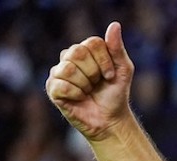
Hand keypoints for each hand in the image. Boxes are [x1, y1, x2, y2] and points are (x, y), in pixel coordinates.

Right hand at [46, 21, 134, 141]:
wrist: (110, 120)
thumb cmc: (116, 94)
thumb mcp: (123, 70)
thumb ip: (117, 48)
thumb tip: (114, 25)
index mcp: (85, 50)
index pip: (92, 43)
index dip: (104, 61)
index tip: (110, 75)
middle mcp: (69, 57)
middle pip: (78, 53)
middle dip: (94, 72)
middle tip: (97, 84)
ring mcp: (58, 72)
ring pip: (68, 68)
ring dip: (85, 84)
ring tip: (88, 92)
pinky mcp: (52, 88)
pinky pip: (62, 84)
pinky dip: (76, 94)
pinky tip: (79, 99)